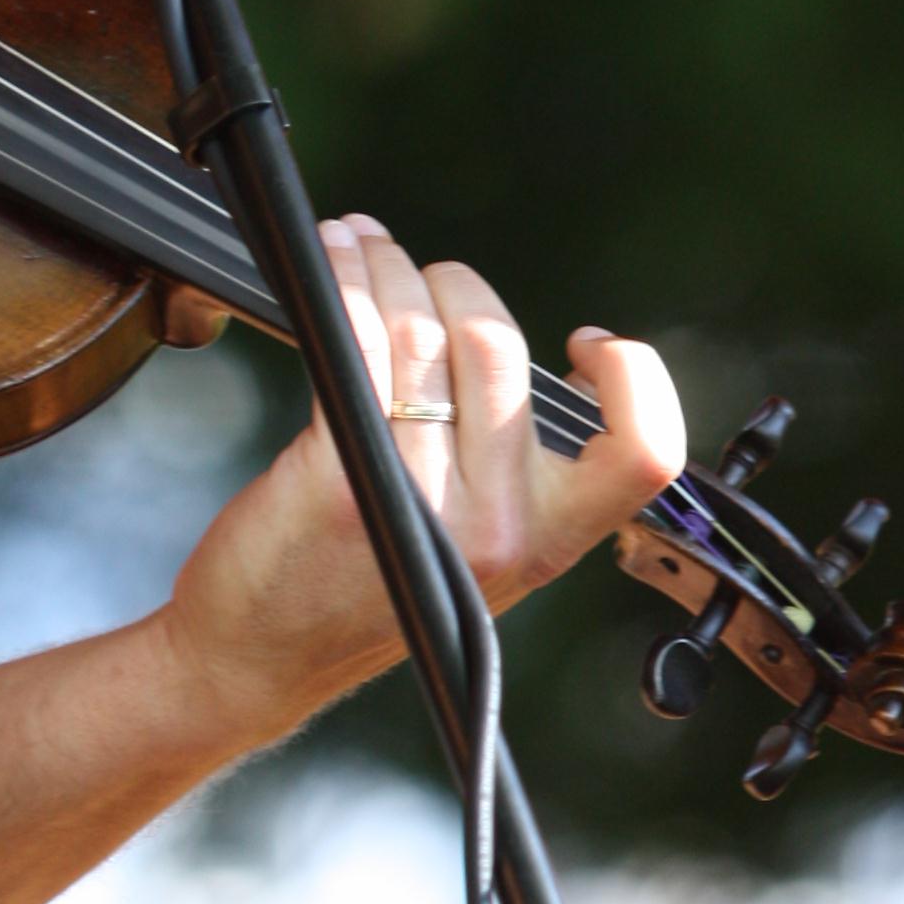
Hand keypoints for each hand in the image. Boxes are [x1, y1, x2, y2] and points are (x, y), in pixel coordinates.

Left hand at [163, 214, 685, 747]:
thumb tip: (490, 346)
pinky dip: (341, 285)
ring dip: (381, 265)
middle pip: (497, 348)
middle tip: (410, 264)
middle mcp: (495, 526)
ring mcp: (419, 503)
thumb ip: (499, 469)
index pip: (644, 454)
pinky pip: (353, 347)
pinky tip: (329, 266)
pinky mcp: (341, 481)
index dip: (636, 380)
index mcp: (544, 540)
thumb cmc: (355, 590)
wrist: (259, 659)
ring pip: (419, 334)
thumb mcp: (466, 548)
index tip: (586, 342)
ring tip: (356, 243)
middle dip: (448, 280)